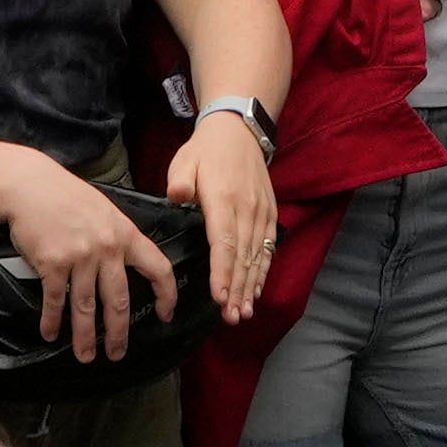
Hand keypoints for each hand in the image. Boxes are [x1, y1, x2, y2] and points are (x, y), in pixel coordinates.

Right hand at [0, 146, 173, 359]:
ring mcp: (80, 257)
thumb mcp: (104, 210)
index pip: (158, 268)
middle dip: (118, 333)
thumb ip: (118, 237)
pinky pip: (56, 300)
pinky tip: (50, 333)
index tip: (166, 313)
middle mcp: (106, 248)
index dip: (166, 295)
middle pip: (119, 301)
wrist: (29, 185)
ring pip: (86, 307)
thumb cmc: (65, 196)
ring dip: (85, 336)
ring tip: (86, 355)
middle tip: (117, 352)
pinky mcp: (53, 263)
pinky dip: (52, 321)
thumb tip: (129, 265)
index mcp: (125, 234)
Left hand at [170, 108, 279, 318]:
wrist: (238, 130)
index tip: (219, 296)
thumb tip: (176, 195)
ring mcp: (261, 211)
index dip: (222, 271)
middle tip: (230, 317)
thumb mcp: (184, 159)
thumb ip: (179, 180)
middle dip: (237, 288)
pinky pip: (268, 246)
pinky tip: (258, 290)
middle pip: (242, 255)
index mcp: (222, 197)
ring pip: (257, 255)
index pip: (223, 241)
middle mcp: (246, 208)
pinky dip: (264, 270)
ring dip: (251, 286)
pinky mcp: (269, 212)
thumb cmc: (206, 150)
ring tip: (244, 312)